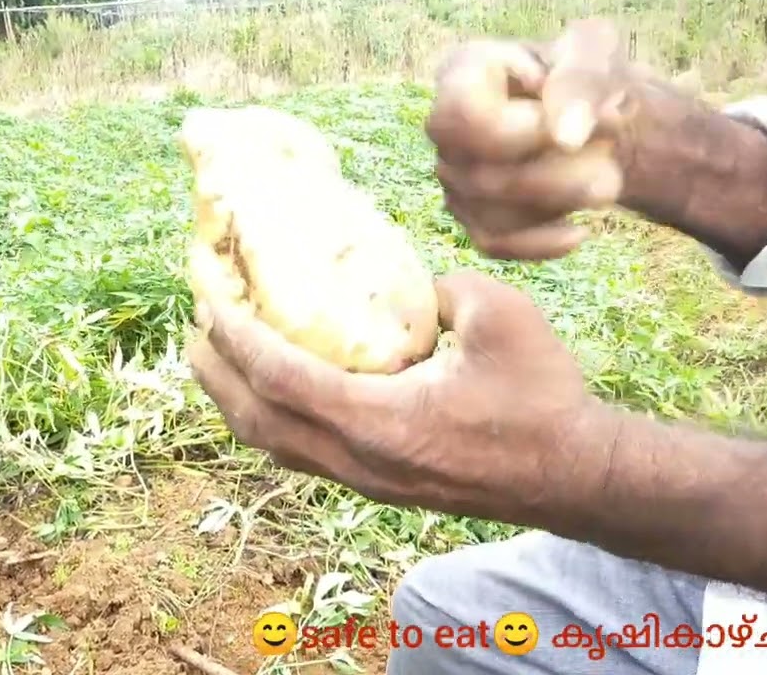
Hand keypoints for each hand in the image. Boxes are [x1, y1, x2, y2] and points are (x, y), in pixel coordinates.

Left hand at [187, 270, 613, 518]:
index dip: (238, 340)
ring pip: (273, 445)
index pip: (282, 380)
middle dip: (216, 372)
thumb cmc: (542, 398)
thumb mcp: (501, 316)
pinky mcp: (375, 485)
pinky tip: (269, 389)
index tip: (208, 300)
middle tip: (195, 324)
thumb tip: (407, 283)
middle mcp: (359, 461)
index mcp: (381, 423)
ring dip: (235, 400)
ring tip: (214, 356)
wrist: (571, 475)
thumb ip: (444, 287)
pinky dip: (268, 418)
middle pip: (258, 421)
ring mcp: (364, 480)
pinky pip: (299, 453)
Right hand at [427, 18, 638, 260]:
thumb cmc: (583, 77)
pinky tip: (580, 229)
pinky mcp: (471, 219)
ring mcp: (453, 180)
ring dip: (564, 203)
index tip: (581, 117)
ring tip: (607, 174)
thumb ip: (583, 80)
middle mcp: (443, 132)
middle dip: (563, 172)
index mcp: (459, 74)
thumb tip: (567, 137)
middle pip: (485, 175)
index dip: (530, 129)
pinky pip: (496, 244)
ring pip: (494, 215)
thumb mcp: (596, 53)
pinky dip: (544, 243)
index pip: (467, 118)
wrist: (589, 120)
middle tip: (611, 149)